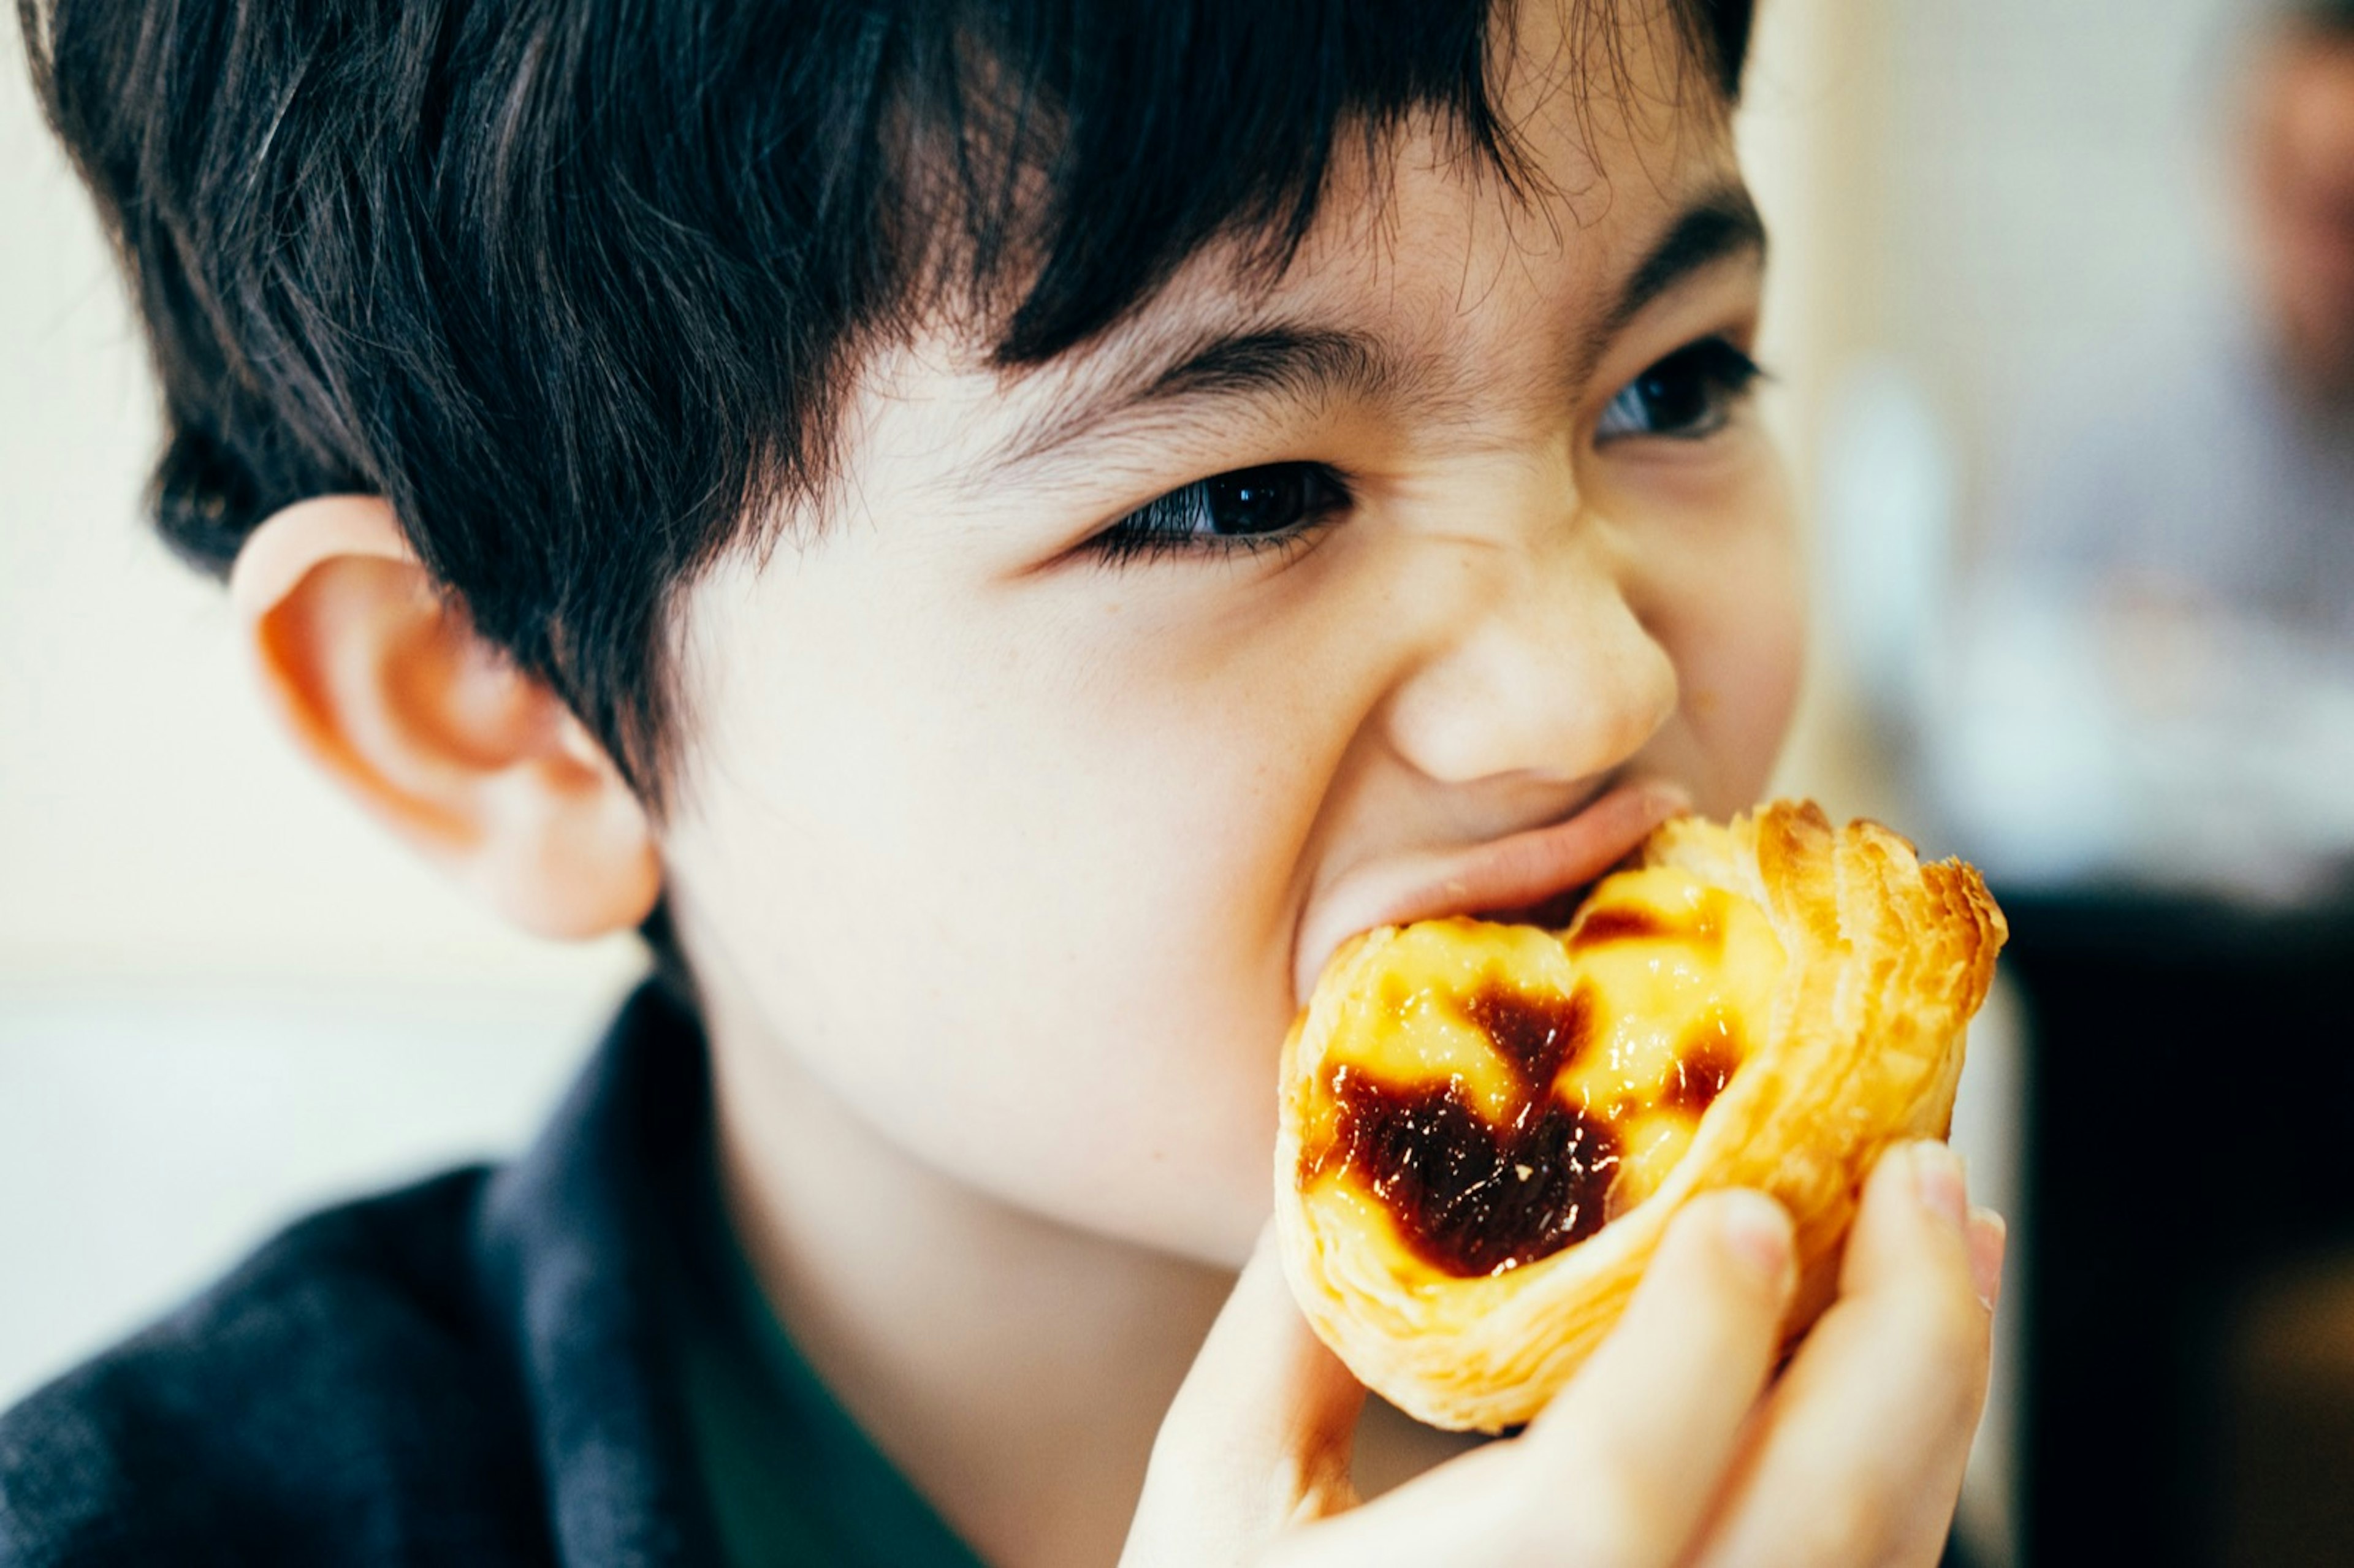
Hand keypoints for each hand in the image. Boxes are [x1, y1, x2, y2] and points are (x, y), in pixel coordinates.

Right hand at [1122, 1141, 2004, 1567]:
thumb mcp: (1217, 1492)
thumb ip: (1291, 1326)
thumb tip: (1365, 1141)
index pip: (1614, 1486)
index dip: (1698, 1341)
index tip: (1747, 1208)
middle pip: (1821, 1520)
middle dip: (1901, 1329)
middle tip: (1914, 1165)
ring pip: (1883, 1558)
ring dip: (1939, 1388)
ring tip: (1948, 1238)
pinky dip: (1916, 1469)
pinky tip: (1907, 1375)